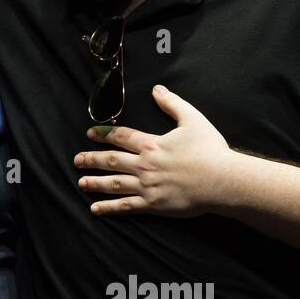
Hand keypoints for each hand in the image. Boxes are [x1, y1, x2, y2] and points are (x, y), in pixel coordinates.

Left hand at [73, 84, 236, 217]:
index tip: (90, 134)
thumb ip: (172, 104)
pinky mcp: (152, 204)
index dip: (104, 134)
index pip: (121, 137)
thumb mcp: (193, 119)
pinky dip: (108, 208)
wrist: (222, 180)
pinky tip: (95, 209)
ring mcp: (147, 185)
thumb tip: (156, 89)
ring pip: (113, 183)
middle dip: (92, 159)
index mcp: (152, 144)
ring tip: (80, 182)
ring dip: (94, 182)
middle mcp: (144, 165)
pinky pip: (125, 206)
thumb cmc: (210, 150)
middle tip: (77, 159)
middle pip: (111, 160)